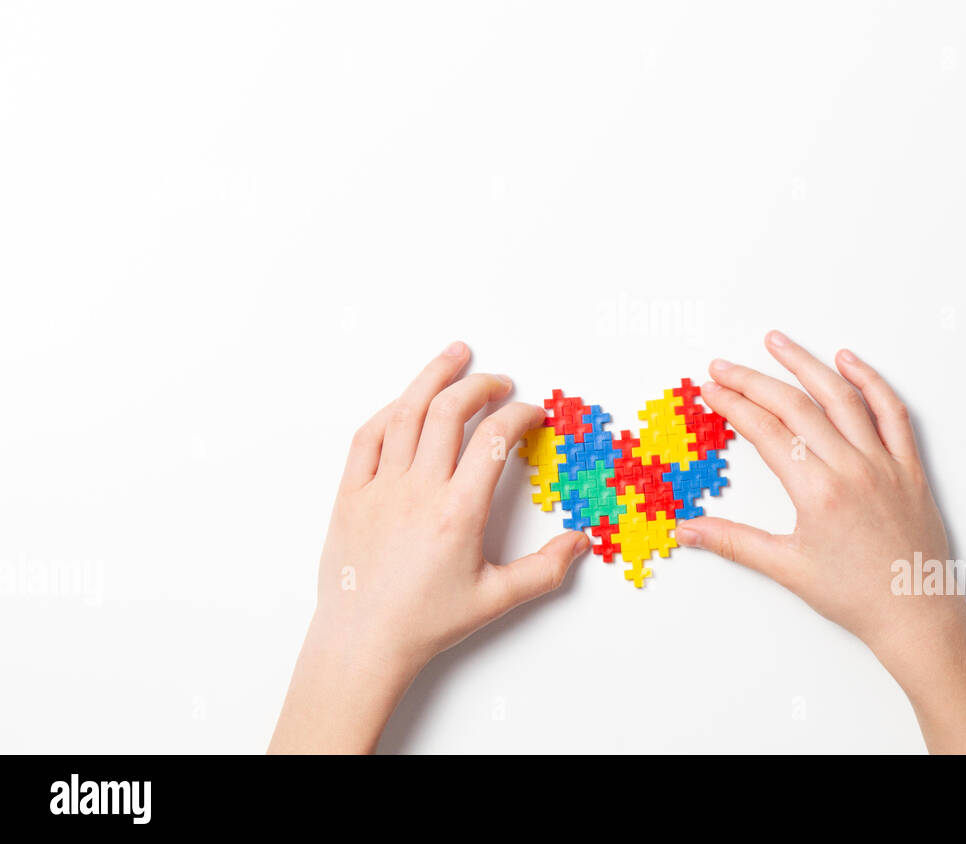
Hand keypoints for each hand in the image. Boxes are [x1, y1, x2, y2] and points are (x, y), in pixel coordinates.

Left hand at [269, 342, 588, 752]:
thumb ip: (545, 569)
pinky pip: (367, 438)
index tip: (533, 415)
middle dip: (480, 386)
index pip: (494, 440)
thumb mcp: (495, 599)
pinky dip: (389, 411)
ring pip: (405, 413)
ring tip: (455, 355)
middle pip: (449, 413)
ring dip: (433, 377)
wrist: (362, 643)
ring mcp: (379, 489)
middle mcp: (418, 491)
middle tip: (500, 382)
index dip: (520, 416)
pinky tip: (405, 400)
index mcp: (457, 513)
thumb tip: (581, 542)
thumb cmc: (425, 623)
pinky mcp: (350, 495)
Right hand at [676, 331, 965, 752]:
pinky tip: (848, 361)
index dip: (732, 405)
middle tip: (723, 366)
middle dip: (753, 380)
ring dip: (806, 364)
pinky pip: (892, 412)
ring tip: (777, 342)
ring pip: (841, 397)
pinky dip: (870, 381)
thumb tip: (685, 531)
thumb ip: (733, 542)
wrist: (917, 615)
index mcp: (818, 491)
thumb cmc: (855, 596)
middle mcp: (851, 467)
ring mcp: (884, 462)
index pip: (765, 432)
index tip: (710, 389)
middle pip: (795, 406)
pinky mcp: (909, 466)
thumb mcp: (786, 569)